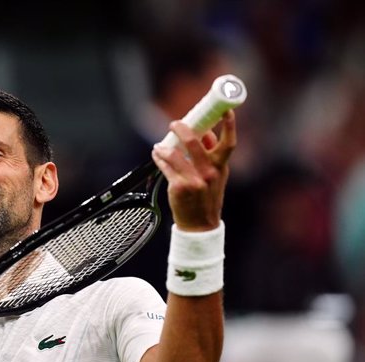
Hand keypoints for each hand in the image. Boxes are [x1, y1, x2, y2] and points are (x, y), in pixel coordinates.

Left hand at [151, 111, 236, 230]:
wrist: (200, 224)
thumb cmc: (206, 197)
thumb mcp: (216, 176)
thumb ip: (211, 154)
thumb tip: (206, 131)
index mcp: (221, 166)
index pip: (229, 143)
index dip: (229, 125)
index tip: (225, 110)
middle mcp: (209, 172)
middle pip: (194, 143)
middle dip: (182, 129)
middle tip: (174, 123)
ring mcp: (194, 180)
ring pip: (175, 154)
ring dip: (165, 147)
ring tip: (160, 145)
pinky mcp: (179, 187)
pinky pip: (165, 167)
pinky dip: (159, 158)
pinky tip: (157, 155)